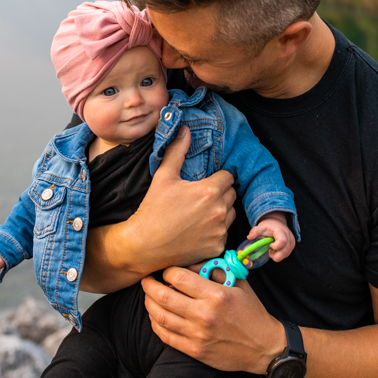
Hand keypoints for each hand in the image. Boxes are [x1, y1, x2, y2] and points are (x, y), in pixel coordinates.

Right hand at [126, 126, 237, 271]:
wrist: (145, 245)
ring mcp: (219, 231)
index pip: (228, 177)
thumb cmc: (154, 209)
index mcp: (209, 191)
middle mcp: (219, 211)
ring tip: (201, 213)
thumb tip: (184, 130)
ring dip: (221, 212)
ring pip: (231, 214)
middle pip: (232, 195)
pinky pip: (224, 234)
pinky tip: (199, 230)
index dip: (218, 177)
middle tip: (201, 197)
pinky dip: (216, 231)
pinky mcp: (217, 247)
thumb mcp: (164, 177)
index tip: (206, 182)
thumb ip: (177, 152)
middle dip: (220, 193)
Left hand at [142, 267, 284, 373]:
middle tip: (147, 280)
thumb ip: (214, 270)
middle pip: (164, 295)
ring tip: (149, 296)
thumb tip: (190, 262)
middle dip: (150, 285)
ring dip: (149, 303)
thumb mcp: (238, 283)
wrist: (263, 346)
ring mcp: (198, 334)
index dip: (167, 270)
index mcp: (216, 295)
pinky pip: (166, 336)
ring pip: (160, 316)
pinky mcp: (194, 350)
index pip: (178, 277)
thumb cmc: (251, 311)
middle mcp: (204, 314)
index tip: (166, 269)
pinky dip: (155, 324)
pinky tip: (156, 316)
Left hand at [247, 212, 295, 261]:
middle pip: (285, 251)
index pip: (282, 241)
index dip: (275, 246)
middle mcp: (289, 237)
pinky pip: (286, 254)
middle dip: (275, 255)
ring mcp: (291, 242)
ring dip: (277, 255)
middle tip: (269, 250)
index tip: (269, 245)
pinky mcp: (292, 246)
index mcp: (281, 231)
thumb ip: (255, 231)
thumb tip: (249, 237)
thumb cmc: (269, 226)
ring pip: (286, 255)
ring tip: (272, 248)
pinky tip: (276, 249)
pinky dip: (280, 254)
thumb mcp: (261, 227)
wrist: (277, 223)